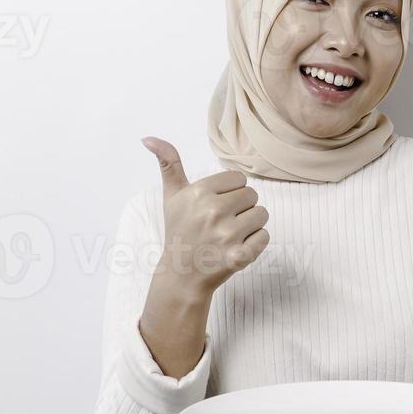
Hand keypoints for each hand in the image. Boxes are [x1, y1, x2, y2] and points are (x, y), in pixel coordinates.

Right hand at [141, 136, 269, 295]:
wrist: (181, 275)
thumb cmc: (179, 231)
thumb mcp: (172, 197)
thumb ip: (168, 164)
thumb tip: (148, 138)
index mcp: (198, 193)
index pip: (238, 178)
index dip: (231, 192)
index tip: (216, 206)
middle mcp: (212, 212)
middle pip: (252, 195)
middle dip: (241, 208)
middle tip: (222, 223)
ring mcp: (226, 236)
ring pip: (261, 215)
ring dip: (251, 224)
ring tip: (230, 234)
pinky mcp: (238, 257)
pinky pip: (264, 237)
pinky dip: (256, 243)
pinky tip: (237, 247)